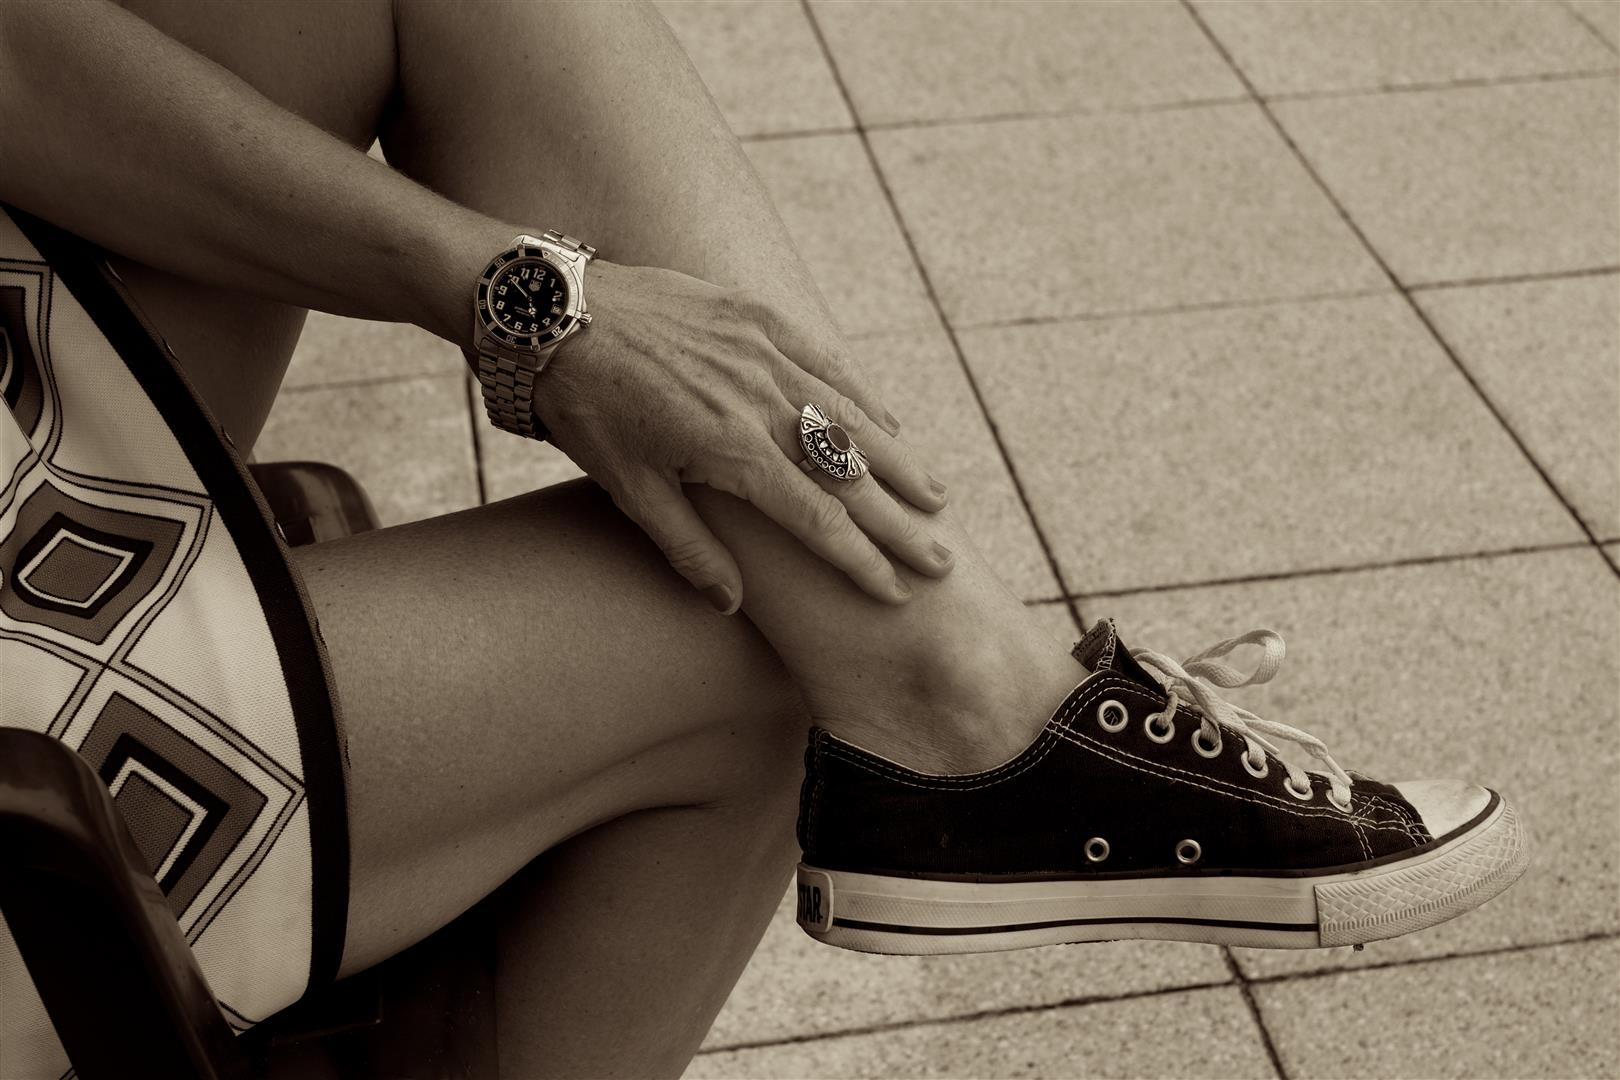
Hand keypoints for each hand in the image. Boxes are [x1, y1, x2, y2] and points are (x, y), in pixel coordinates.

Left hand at [536, 259, 952, 612]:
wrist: (551, 312)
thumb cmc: (584, 407)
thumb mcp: (628, 488)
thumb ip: (688, 548)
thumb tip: (732, 605)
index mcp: (732, 450)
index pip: (817, 519)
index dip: (861, 559)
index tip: (896, 591)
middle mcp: (762, 400)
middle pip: (850, 473)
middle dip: (899, 521)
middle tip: (940, 558)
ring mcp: (764, 352)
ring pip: (850, 415)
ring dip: (896, 459)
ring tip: (935, 496)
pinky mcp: (757, 315)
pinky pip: (825, 360)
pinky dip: (861, 395)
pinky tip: (888, 420)